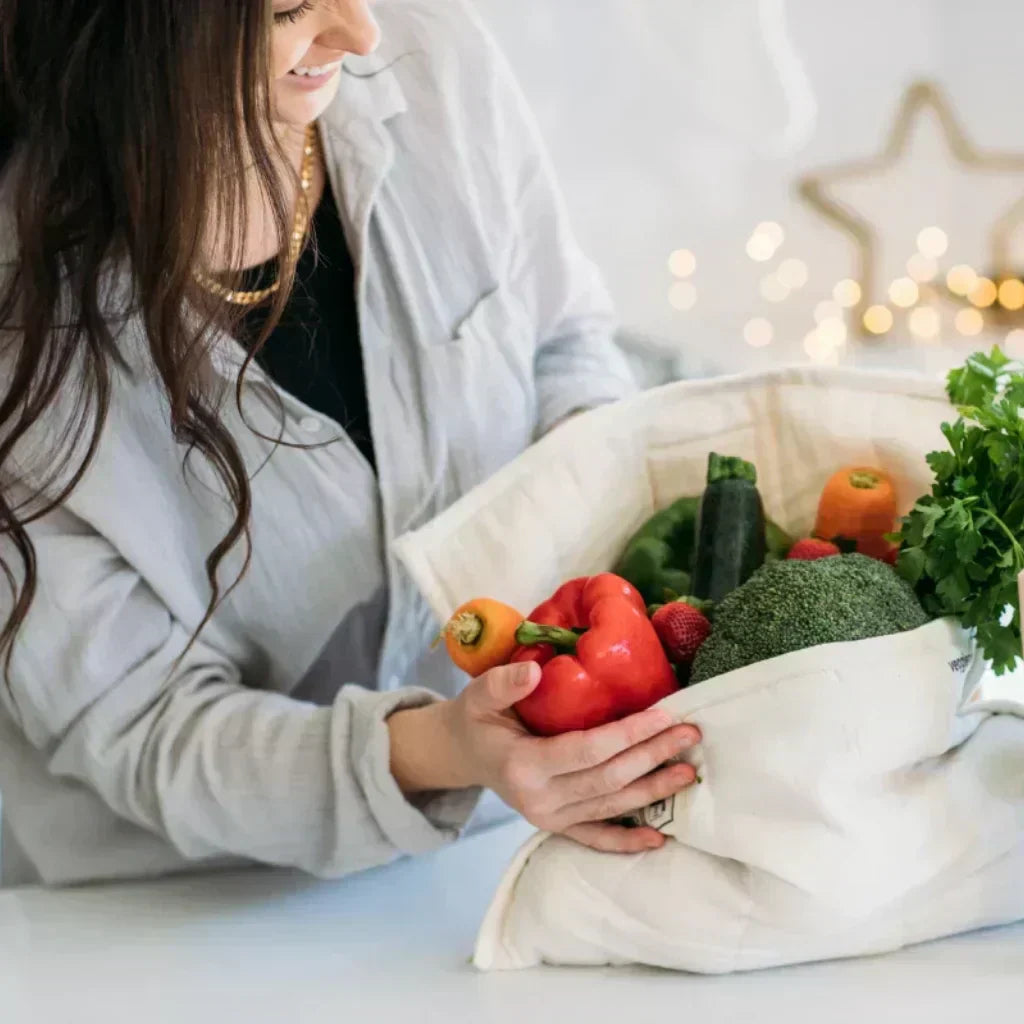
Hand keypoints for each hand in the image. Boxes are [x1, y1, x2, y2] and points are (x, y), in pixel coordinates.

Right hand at [392, 662, 699, 852]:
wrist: (461, 753)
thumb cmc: (476, 718)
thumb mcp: (478, 694)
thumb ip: (504, 683)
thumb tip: (535, 671)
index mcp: (523, 765)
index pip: (588, 750)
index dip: (629, 734)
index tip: (664, 715)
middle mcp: (539, 799)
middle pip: (608, 778)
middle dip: (652, 756)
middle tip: (689, 735)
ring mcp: (548, 818)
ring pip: (610, 806)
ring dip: (653, 791)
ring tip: (688, 773)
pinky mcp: (555, 826)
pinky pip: (595, 837)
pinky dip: (625, 840)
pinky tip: (658, 838)